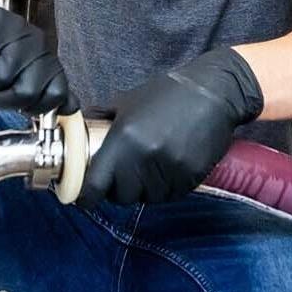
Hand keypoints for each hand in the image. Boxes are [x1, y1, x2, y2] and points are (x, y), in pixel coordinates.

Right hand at [0, 0, 75, 114]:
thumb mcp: (18, 72)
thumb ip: (44, 90)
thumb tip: (70, 108)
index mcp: (45, 56)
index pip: (56, 93)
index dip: (34, 107)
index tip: (18, 103)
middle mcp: (34, 41)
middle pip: (26, 91)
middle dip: (2, 97)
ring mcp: (14, 29)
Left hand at [79, 47, 262, 207]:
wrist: (214, 92)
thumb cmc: (169, 93)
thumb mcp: (128, 100)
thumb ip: (102, 117)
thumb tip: (77, 129)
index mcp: (124, 138)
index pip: (96, 185)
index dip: (87, 195)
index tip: (85, 197)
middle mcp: (145, 158)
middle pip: (122, 196)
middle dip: (120, 190)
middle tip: (124, 177)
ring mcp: (170, 169)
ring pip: (148, 198)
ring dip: (145, 190)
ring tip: (150, 169)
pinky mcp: (191, 176)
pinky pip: (171, 195)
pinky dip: (166, 188)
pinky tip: (169, 169)